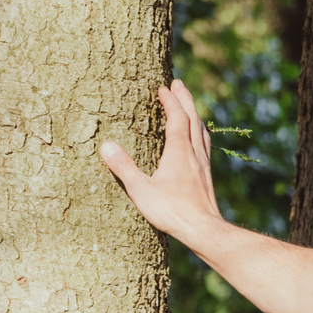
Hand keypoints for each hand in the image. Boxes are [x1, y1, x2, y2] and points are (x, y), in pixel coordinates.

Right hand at [99, 79, 221, 240]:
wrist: (202, 229)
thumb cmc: (171, 211)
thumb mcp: (141, 190)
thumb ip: (123, 167)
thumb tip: (106, 146)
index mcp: (179, 151)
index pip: (177, 118)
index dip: (171, 101)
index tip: (164, 87)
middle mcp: (194, 153)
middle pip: (193, 118)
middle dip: (185, 99)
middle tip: (179, 84)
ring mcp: (203, 164)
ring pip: (201, 131)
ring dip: (194, 114)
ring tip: (189, 107)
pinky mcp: (207, 176)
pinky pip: (204, 146)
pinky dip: (199, 134)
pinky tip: (197, 141)